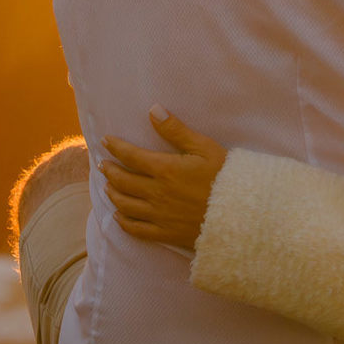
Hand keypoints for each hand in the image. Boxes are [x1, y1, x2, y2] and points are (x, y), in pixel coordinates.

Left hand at [100, 109, 226, 250]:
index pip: (131, 156)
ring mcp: (159, 215)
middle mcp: (156, 193)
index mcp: (165, 169)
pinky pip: (136, 229)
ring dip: (113, 193)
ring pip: (125, 205)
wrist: (241, 214)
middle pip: (123, 181)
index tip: (106, 141)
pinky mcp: (165, 233)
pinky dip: (123, 222)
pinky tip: (119, 217)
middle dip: (109, 170)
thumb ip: (176, 130)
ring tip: (107, 186)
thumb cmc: (226, 177)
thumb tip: (153, 110)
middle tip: (102, 164)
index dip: (116, 147)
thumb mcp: (205, 148)